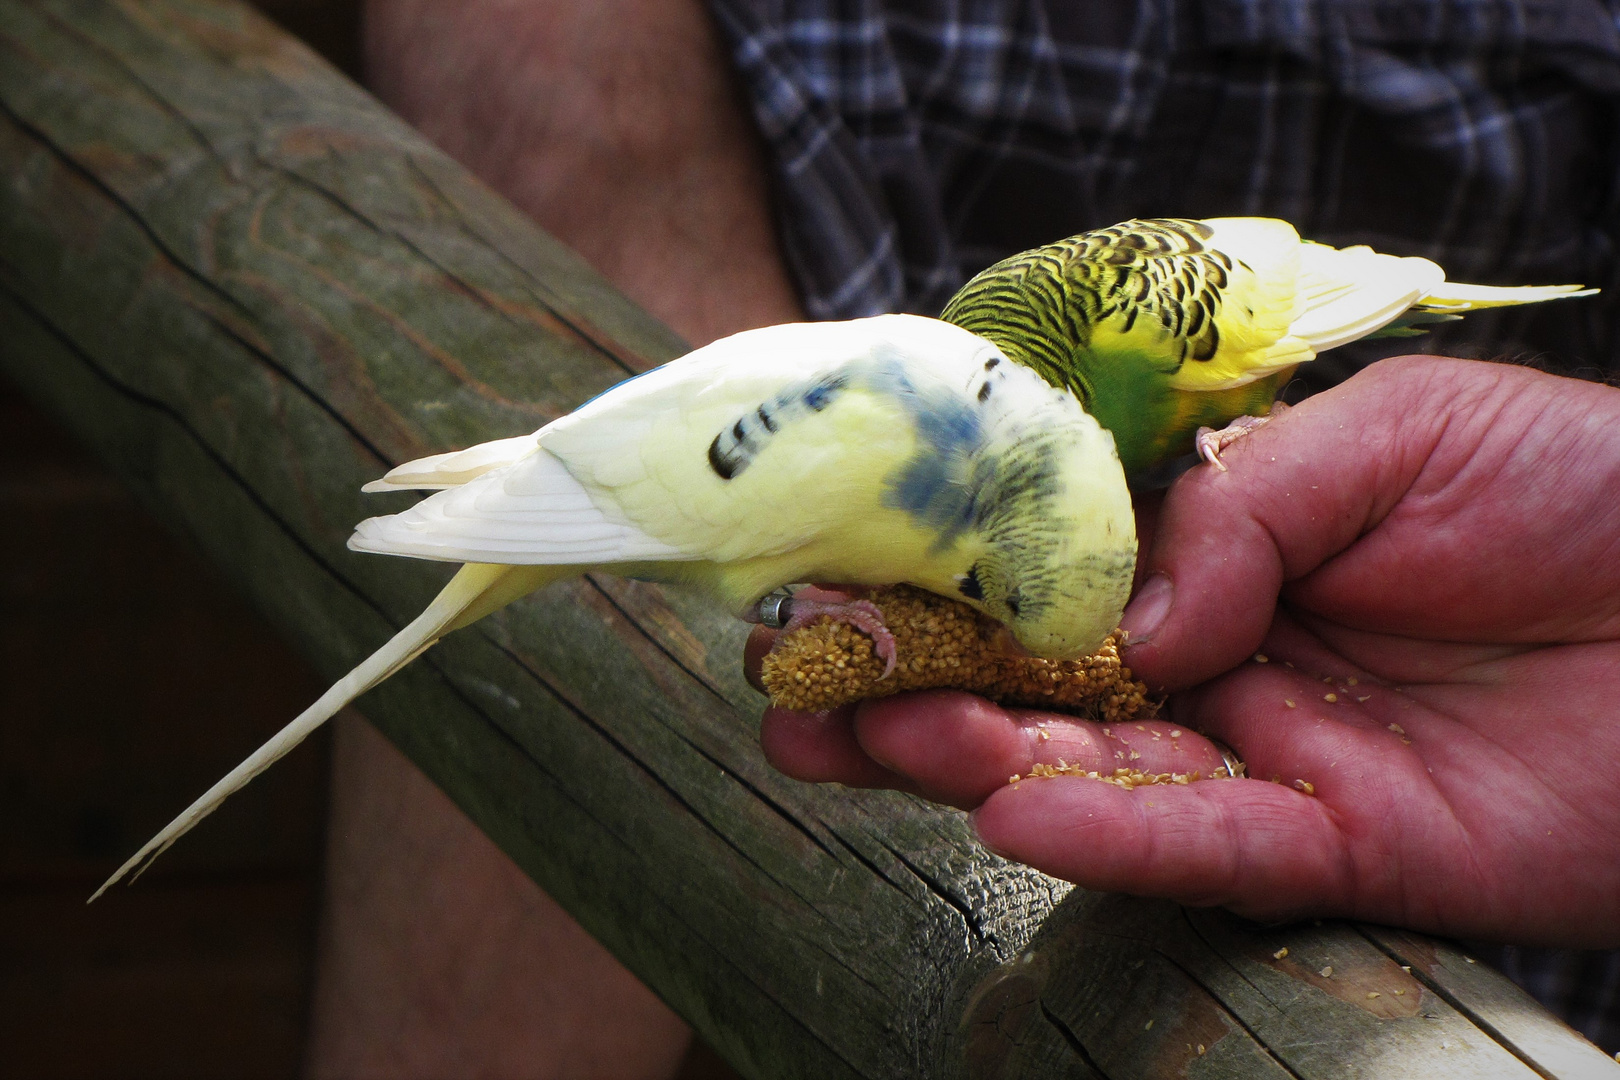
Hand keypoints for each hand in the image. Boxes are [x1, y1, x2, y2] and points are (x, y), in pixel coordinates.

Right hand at [752, 356, 1619, 946]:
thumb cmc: (1583, 485)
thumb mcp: (1395, 433)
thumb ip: (1241, 505)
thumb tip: (1119, 616)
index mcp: (1230, 557)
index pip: (1057, 577)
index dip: (948, 580)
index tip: (840, 578)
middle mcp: (1230, 664)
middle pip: (1043, 690)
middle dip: (916, 688)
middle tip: (796, 686)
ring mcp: (1278, 762)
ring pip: (1099, 774)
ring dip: (974, 760)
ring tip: (861, 739)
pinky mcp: (1344, 853)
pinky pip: (1213, 850)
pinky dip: (1113, 834)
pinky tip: (1012, 813)